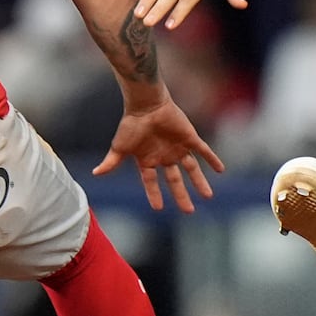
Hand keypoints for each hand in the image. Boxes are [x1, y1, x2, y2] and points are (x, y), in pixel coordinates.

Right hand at [93, 97, 225, 212]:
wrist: (146, 105)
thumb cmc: (131, 125)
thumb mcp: (120, 147)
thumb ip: (111, 162)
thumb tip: (94, 174)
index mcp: (148, 160)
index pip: (152, 182)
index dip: (154, 195)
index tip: (158, 208)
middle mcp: (164, 156)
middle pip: (175, 180)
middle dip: (182, 195)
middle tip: (189, 211)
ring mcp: (178, 148)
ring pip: (192, 169)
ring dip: (200, 182)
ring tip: (208, 196)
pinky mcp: (189, 138)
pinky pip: (203, 151)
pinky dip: (212, 160)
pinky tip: (220, 170)